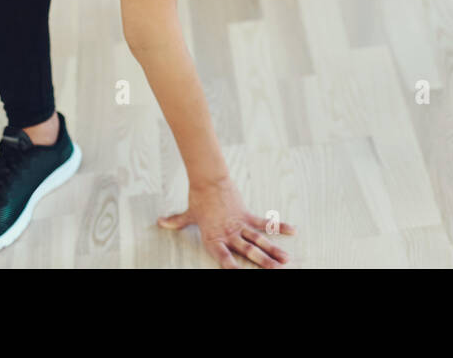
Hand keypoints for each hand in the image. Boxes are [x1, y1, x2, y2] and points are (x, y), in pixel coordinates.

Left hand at [158, 177, 295, 267]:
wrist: (209, 179)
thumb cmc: (198, 198)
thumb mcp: (187, 214)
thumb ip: (176, 221)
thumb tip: (160, 222)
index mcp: (214, 238)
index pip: (223, 257)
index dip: (231, 266)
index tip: (239, 273)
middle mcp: (229, 233)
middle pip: (248, 250)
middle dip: (263, 261)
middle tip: (276, 270)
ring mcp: (240, 224)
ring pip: (259, 239)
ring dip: (273, 250)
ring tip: (285, 259)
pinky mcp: (247, 214)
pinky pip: (264, 222)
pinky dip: (278, 226)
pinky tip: (292, 231)